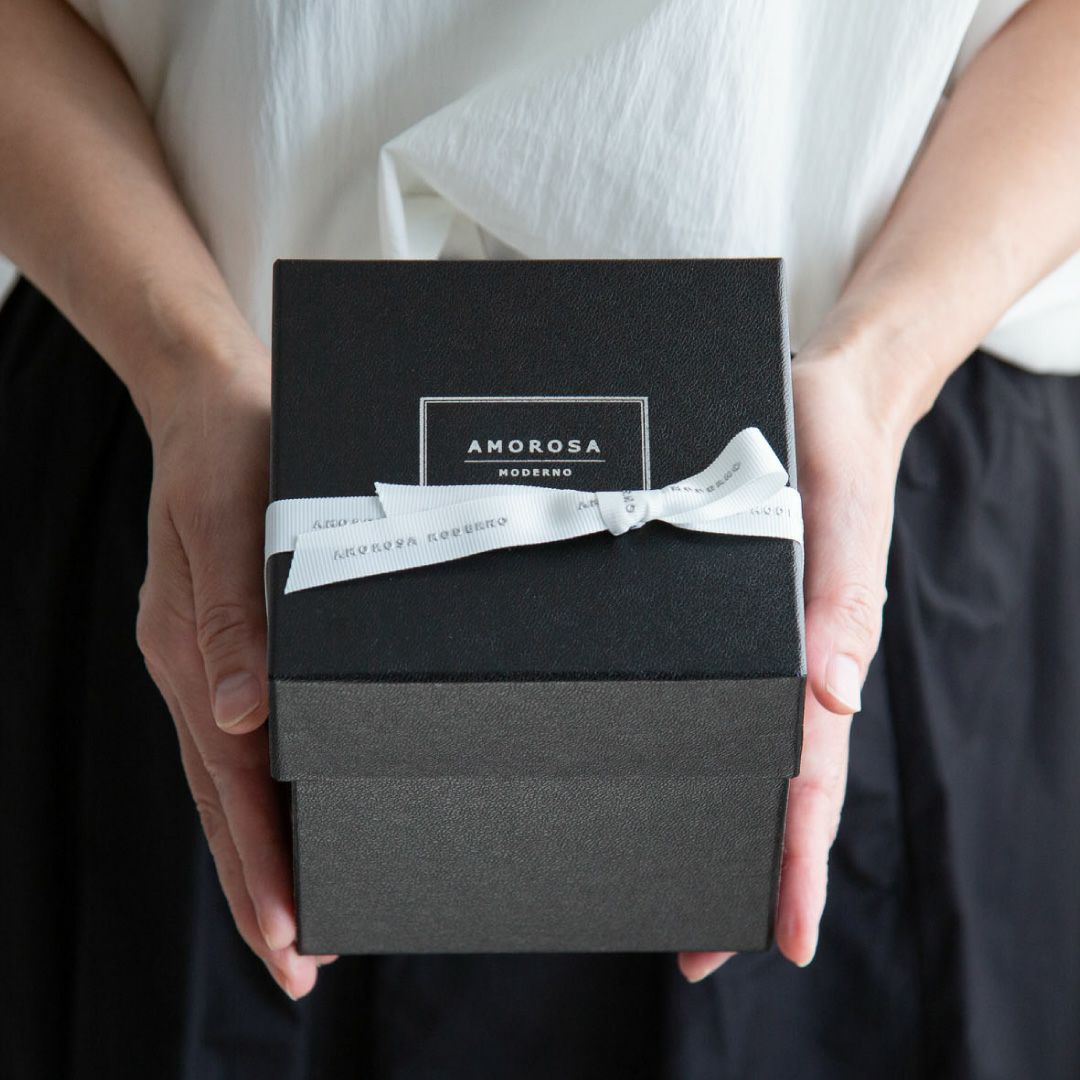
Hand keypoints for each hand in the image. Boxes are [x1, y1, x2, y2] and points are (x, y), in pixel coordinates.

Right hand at [133, 342, 332, 998]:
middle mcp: (198, 668)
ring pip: (234, 777)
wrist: (217, 397)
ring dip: (263, 849)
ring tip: (297, 918)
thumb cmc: (234, 450)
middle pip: (228, 799)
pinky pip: (245, 735)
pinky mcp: (235, 637)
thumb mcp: (226, 519)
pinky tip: (287, 812)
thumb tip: (238, 717)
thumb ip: (230, 616)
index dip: (261, 863)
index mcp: (191, 651)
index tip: (293, 938)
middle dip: (261, 886)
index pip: (230, 784)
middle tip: (301, 968)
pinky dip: (263, 790)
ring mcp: (212, 658)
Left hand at [678, 343, 912, 980]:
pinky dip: (692, 746)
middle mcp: (788, 661)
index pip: (807, 776)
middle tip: (695, 950)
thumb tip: (836, 692)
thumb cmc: (835, 452)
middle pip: (770, 784)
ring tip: (670, 884)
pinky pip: (714, 694)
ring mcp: (759, 643)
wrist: (824, 394)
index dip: (791, 861)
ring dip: (714, 820)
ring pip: (740, 750)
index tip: (773, 941)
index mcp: (820, 651)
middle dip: (741, 869)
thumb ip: (843, 598)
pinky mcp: (729, 613)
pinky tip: (659, 766)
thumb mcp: (841, 514)